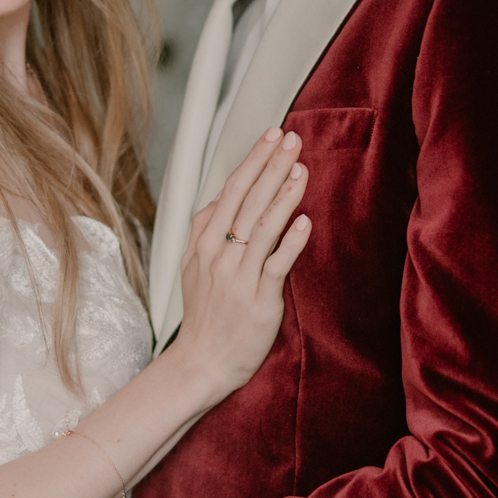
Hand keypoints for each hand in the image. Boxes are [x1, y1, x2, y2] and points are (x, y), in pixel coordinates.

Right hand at [168, 127, 310, 404]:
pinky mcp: (259, 299)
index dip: (253, 161)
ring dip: (283, 195)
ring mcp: (239, 277)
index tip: (271, 135)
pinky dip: (291, 241)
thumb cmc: (204, 316)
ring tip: (300, 169)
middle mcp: (220, 255)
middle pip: (247, 201)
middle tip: (291, 139)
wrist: (201, 363)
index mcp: (205, 244)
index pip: (231, 190)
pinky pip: (277, 264)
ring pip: (263, 227)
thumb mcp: (192, 267)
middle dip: (271, 167)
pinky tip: (305, 220)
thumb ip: (205, 230)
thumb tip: (221, 197)